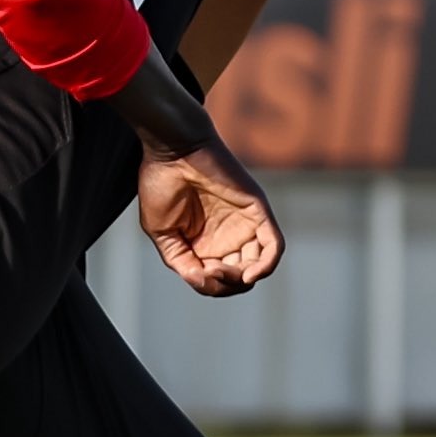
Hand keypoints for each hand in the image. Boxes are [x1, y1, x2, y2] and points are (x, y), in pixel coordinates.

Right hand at [134, 137, 283, 295]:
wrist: (172, 149)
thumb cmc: (161, 184)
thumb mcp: (162, 233)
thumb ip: (182, 261)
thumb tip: (204, 280)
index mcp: (206, 243)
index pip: (219, 280)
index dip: (210, 287)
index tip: (197, 274)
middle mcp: (229, 236)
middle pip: (241, 277)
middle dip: (226, 285)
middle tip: (210, 272)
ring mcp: (245, 225)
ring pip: (259, 266)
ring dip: (242, 279)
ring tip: (224, 271)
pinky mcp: (258, 211)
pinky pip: (274, 245)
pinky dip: (267, 265)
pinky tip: (248, 273)